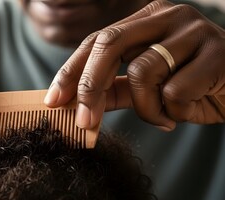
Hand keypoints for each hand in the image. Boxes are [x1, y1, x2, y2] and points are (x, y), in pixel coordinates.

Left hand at [44, 0, 224, 130]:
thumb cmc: (192, 86)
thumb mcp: (146, 88)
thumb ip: (114, 89)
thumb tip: (73, 104)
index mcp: (145, 19)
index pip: (96, 41)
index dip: (70, 72)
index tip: (52, 100)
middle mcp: (166, 16)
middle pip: (109, 44)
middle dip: (89, 87)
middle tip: (83, 121)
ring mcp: (193, 30)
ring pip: (142, 72)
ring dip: (146, 107)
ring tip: (163, 117)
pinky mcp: (217, 52)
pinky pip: (175, 91)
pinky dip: (173, 112)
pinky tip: (186, 112)